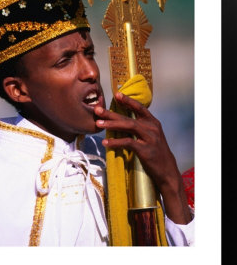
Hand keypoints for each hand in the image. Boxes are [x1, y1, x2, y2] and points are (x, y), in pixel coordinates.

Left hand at [94, 91, 191, 223]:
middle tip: (97, 110)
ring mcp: (149, 138)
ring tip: (98, 124)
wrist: (167, 170)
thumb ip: (140, 127)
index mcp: (153, 122)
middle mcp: (152, 128)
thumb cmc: (156, 152)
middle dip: (111, 113)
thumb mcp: (151, 136)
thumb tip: (121, 121)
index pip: (139, 107)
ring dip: (111, 125)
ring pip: (128, 127)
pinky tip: (106, 143)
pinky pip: (128, 143)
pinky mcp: (145, 150)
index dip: (128, 100)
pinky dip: (115, 142)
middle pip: (128, 117)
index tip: (117, 94)